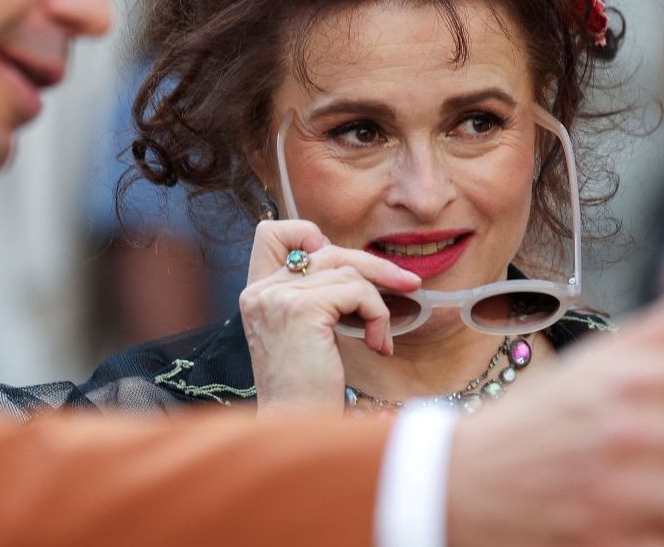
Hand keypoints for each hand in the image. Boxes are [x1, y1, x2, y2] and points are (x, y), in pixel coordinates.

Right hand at [240, 219, 419, 415]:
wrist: (297, 429)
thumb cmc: (308, 390)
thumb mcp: (305, 334)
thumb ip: (316, 296)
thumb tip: (359, 267)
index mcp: (256, 293)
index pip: (272, 232)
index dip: (309, 235)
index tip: (343, 267)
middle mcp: (260, 290)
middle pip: (326, 248)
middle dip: (372, 265)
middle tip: (407, 283)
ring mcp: (278, 297)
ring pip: (348, 270)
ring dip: (377, 302)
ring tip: (382, 337)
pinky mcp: (302, 308)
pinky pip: (357, 291)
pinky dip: (378, 316)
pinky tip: (379, 346)